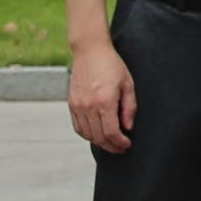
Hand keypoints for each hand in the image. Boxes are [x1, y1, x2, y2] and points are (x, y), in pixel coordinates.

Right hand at [67, 36, 134, 153]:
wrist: (90, 52)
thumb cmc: (112, 66)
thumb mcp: (128, 84)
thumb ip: (129, 108)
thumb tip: (128, 127)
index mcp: (105, 101)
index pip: (111, 132)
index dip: (120, 142)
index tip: (127, 144)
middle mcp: (88, 106)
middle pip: (98, 137)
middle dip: (111, 146)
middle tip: (121, 148)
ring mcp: (77, 106)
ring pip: (87, 134)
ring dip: (99, 142)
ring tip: (111, 143)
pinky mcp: (71, 104)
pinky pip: (78, 126)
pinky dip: (87, 134)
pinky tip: (97, 134)